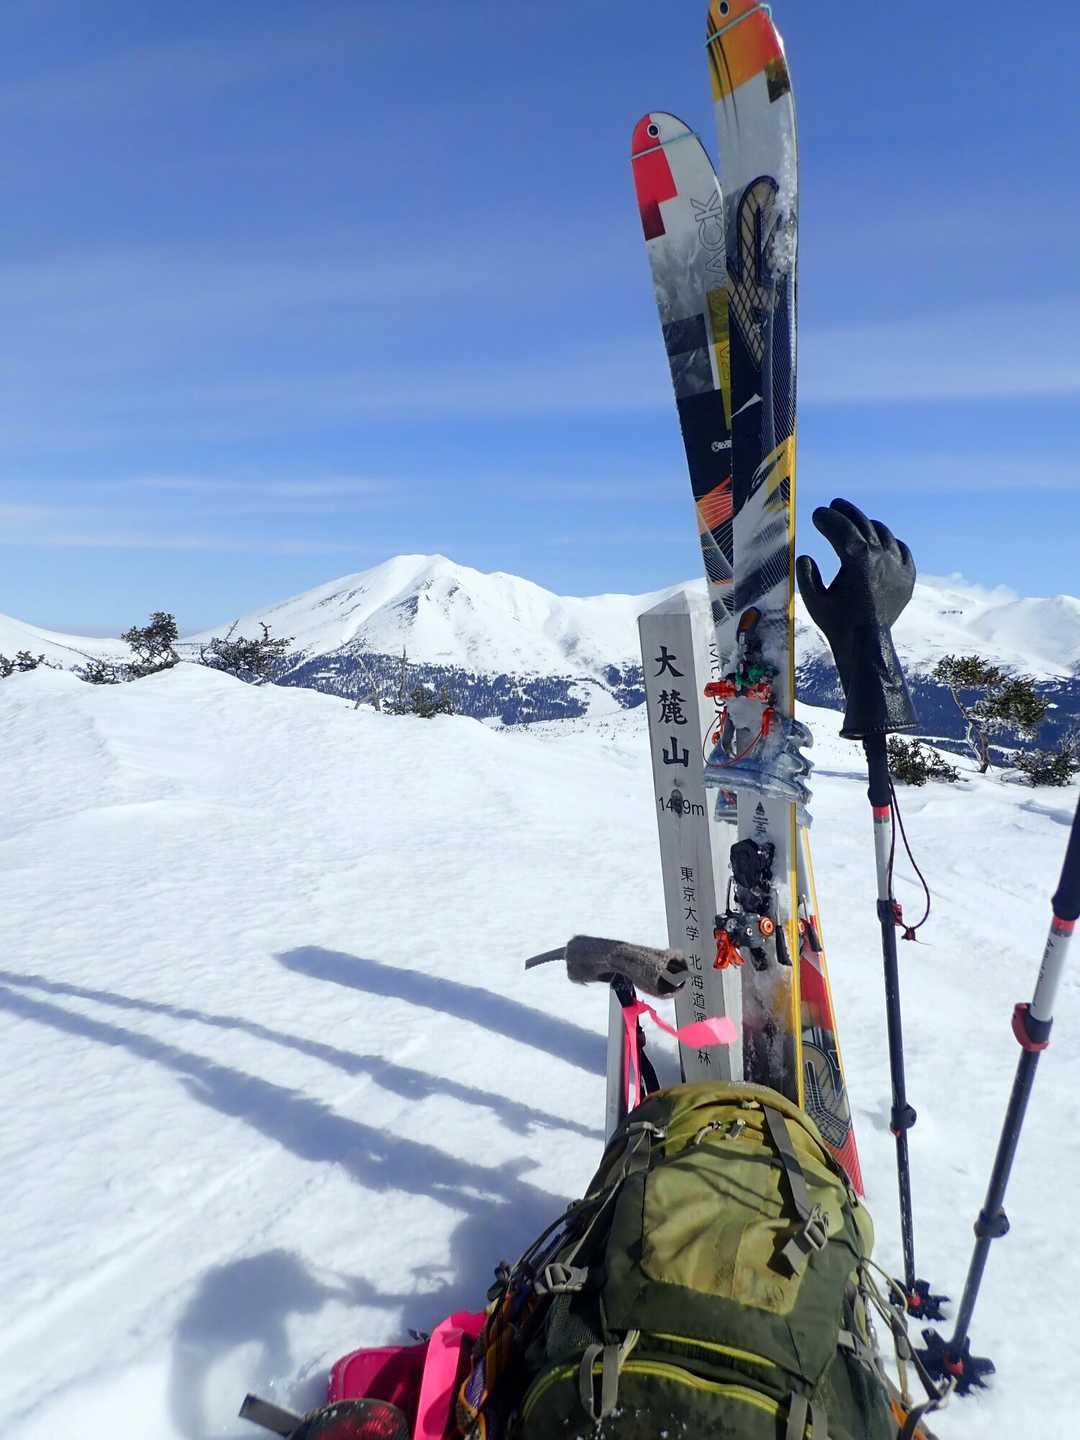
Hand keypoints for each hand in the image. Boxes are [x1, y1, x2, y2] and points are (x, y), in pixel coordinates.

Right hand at [795, 498, 917, 738]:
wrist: (868, 644)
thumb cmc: (837, 623)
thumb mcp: (813, 599)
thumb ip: (805, 575)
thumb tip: (806, 555)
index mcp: (856, 559)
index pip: (840, 528)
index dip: (826, 518)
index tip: (817, 514)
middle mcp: (880, 556)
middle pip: (862, 523)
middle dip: (846, 512)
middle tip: (834, 506)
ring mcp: (897, 565)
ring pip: (883, 533)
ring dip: (866, 524)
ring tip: (856, 523)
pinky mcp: (908, 575)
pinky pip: (901, 550)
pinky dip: (889, 542)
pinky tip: (880, 543)